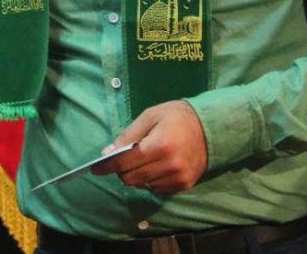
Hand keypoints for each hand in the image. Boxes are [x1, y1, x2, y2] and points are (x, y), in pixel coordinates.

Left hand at [90, 100, 206, 193]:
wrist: (211, 127)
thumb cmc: (176, 117)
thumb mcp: (150, 116)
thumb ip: (128, 136)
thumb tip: (107, 153)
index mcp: (159, 145)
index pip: (125, 162)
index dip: (107, 166)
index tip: (95, 169)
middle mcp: (169, 165)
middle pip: (131, 178)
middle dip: (122, 170)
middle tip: (124, 157)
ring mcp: (178, 177)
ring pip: (143, 185)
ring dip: (137, 175)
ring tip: (145, 158)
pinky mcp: (184, 185)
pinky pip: (156, 189)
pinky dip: (150, 180)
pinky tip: (157, 165)